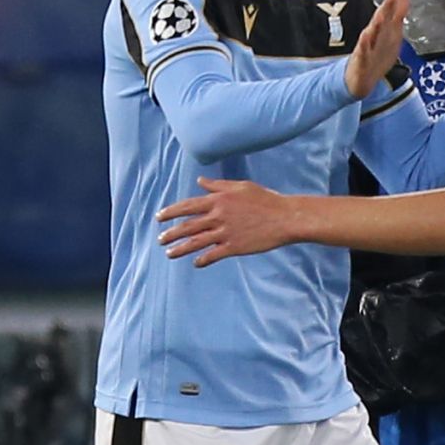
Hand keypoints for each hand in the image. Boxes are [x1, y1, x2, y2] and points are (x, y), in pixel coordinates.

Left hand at [157, 179, 297, 265]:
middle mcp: (218, 216)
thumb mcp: (240, 186)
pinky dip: (203, 260)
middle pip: (188, 226)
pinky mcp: (235, 247)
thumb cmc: (265, 199)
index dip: (171, 212)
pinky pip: (213, 255)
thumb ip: (217, 186)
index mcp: (218, 200)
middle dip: (171, 233)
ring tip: (169, 253)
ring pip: (196, 242)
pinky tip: (196, 263)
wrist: (285, 218)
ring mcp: (226, 232)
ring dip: (180, 248)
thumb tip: (200, 181)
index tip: (159, 217)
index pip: (187, 206)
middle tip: (160, 239)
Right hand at [343, 0, 409, 98]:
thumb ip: (396, 13)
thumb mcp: (390, 32)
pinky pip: (363, 51)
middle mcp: (377, 35)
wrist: (361, 80)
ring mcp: (368, 46)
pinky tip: (365, 35)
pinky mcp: (361, 60)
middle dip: (389, 5)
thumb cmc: (376, 53)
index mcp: (386, 30)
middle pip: (384, 18)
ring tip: (381, 12)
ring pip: (373, 33)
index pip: (394, 12)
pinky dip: (364, 43)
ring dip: (378, 22)